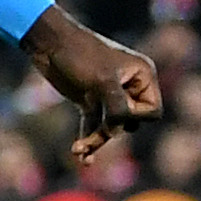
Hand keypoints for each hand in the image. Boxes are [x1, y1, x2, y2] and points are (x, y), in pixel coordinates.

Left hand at [21, 7, 160, 166]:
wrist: (47, 43)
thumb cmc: (80, 55)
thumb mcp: (102, 81)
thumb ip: (116, 109)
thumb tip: (116, 132)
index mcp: (142, 76)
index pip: (152, 111)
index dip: (136, 116)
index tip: (115, 109)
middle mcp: (129, 86)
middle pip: (132, 122)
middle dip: (113, 128)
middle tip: (98, 123)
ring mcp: (108, 95)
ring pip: (111, 127)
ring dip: (97, 139)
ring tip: (79, 150)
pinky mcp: (90, 100)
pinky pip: (95, 125)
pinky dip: (88, 139)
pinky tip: (80, 157)